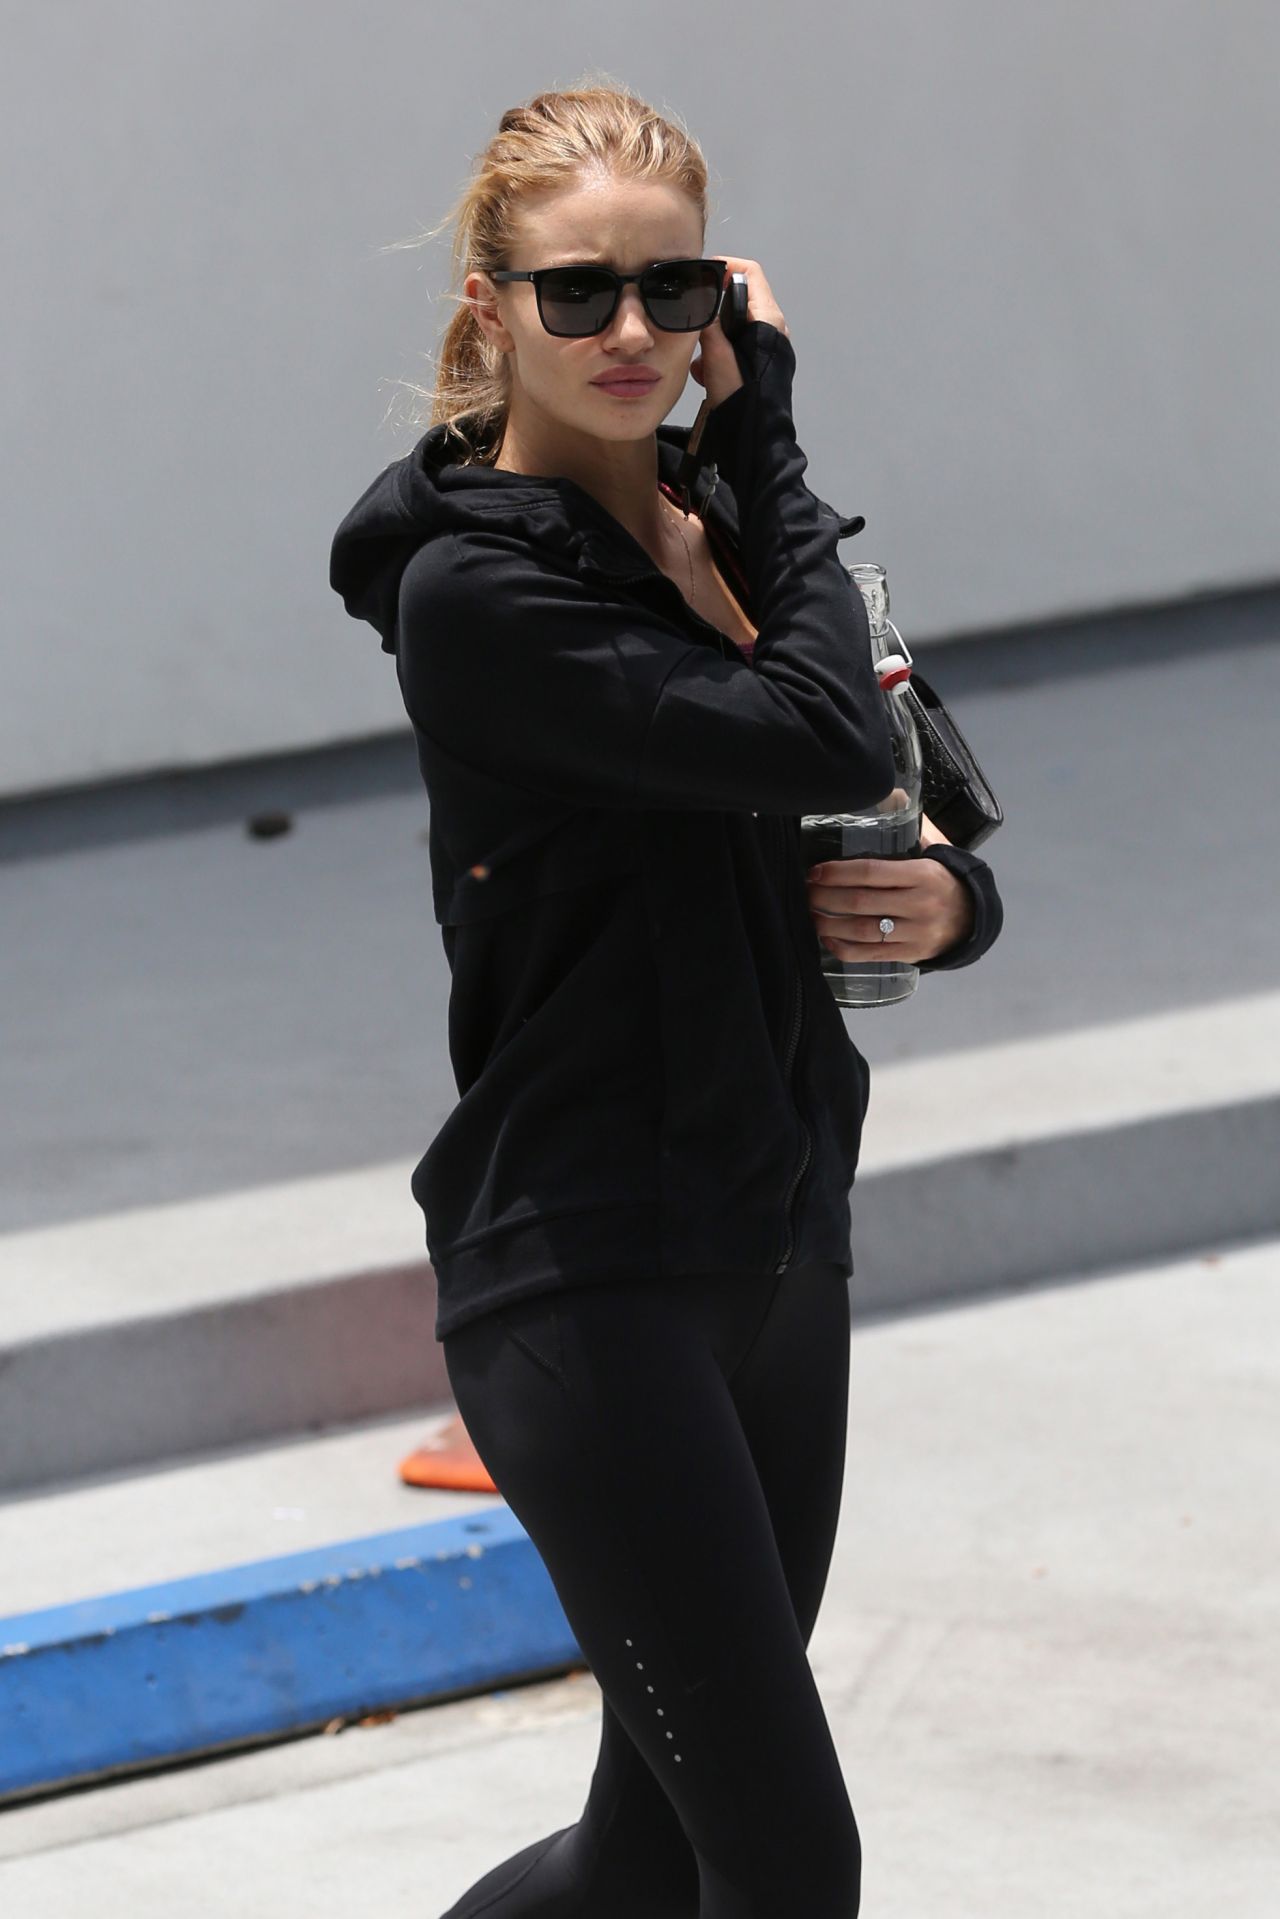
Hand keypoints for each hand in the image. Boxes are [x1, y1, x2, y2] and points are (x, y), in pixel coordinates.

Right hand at [688, 257, 789, 409]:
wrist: (755, 439)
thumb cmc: (742, 398)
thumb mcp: (717, 357)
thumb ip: (708, 325)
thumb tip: (699, 302)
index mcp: (768, 320)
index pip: (750, 273)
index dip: (726, 267)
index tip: (702, 276)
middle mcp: (772, 329)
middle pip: (740, 299)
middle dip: (712, 309)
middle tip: (691, 319)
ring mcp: (767, 348)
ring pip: (733, 326)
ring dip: (712, 337)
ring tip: (697, 355)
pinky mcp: (759, 365)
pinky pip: (735, 348)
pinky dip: (717, 355)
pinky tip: (704, 373)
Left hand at [804, 808, 974, 964]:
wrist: (973, 918)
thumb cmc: (943, 879)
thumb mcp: (935, 850)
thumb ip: (911, 825)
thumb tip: (890, 793)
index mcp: (924, 874)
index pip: (872, 872)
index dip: (838, 872)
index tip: (815, 872)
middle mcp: (920, 904)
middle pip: (861, 902)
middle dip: (826, 898)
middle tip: (806, 893)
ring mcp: (915, 932)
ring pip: (862, 931)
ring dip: (829, 924)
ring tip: (811, 915)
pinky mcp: (910, 954)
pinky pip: (870, 955)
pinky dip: (844, 948)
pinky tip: (828, 939)